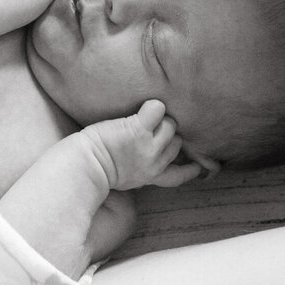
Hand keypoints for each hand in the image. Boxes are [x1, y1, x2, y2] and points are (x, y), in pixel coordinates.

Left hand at [81, 100, 203, 189]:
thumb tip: (152, 164)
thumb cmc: (97, 169)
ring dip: (158, 118)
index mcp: (151, 176)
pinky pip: (157, 108)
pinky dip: (150, 106)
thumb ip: (144, 170)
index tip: (200, 167)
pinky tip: (140, 109)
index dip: (191, 170)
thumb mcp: (128, 178)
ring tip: (141, 118)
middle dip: (165, 133)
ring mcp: (149, 146)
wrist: (84, 166)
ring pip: (171, 124)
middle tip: (148, 128)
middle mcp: (155, 163)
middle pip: (177, 141)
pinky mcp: (138, 129)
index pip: (179, 176)